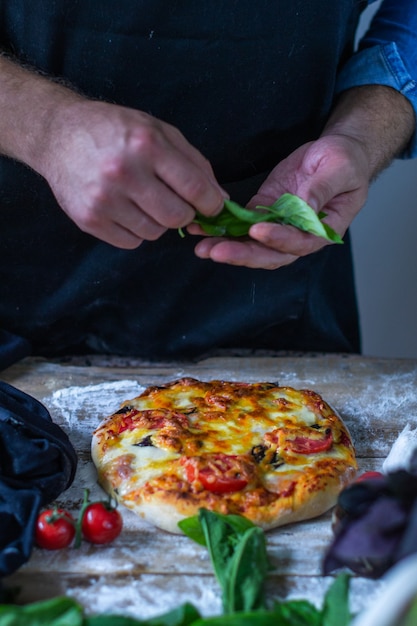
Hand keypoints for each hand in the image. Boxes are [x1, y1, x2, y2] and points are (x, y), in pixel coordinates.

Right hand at [41, 100, 224, 247]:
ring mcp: (103, 199)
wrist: (59, 135)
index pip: (195, 188)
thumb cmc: (116, 130)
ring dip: (157, 221)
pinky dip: (135, 230)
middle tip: (174, 201)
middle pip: (177, 217)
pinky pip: (131, 242)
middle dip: (184, 214)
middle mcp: (124, 173)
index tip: (211, 206)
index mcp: (146, 145)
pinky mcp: (89, 219)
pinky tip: (126, 209)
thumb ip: (194, 163)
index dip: (211, 203)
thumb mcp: (159, 131)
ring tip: (143, 199)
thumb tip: (221, 200)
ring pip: (155, 233)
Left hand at [192, 134, 369, 268]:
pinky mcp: (264, 211)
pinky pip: (242, 226)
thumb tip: (302, 210)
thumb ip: (320, 191)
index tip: (258, 231)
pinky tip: (202, 229)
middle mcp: (298, 235)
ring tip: (202, 247)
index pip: (299, 243)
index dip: (279, 239)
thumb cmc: (345, 162)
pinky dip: (223, 229)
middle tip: (216, 251)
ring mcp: (278, 225)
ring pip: (252, 245)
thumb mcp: (339, 170)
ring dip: (227, 247)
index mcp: (322, 230)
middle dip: (242, 254)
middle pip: (269, 254)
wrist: (335, 152)